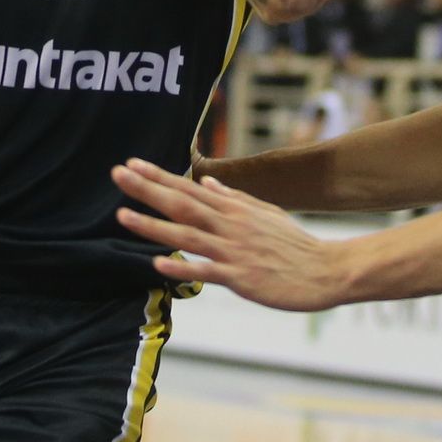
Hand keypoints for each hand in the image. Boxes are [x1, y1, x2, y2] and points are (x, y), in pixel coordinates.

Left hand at [112, 158, 347, 311]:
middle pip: (181, 204)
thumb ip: (234, 198)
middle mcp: (230, 225)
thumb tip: (208, 181)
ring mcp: (234, 251)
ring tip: (122, 216)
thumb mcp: (264, 213)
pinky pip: (206, 271)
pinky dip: (182, 267)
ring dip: (153, 226)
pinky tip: (157, 264)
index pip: (189, 187)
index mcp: (234, 209)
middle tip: (117, 174)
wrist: (325, 271)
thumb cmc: (294, 244)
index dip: (159, 176)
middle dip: (147, 189)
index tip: (132, 164)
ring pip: (186, 235)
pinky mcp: (241, 278)